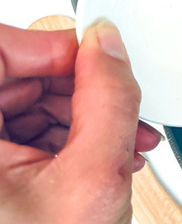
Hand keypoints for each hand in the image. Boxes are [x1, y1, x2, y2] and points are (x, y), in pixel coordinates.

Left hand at [0, 20, 161, 223]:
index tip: (98, 57)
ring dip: (83, 114)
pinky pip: (28, 131)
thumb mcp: (96, 178)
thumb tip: (107, 45)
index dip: (51, 49)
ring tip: (126, 141)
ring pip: (25, 102)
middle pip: (13, 78)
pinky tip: (105, 153)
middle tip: (121, 107)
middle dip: (78, 88)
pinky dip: (72, 136)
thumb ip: (109, 100)